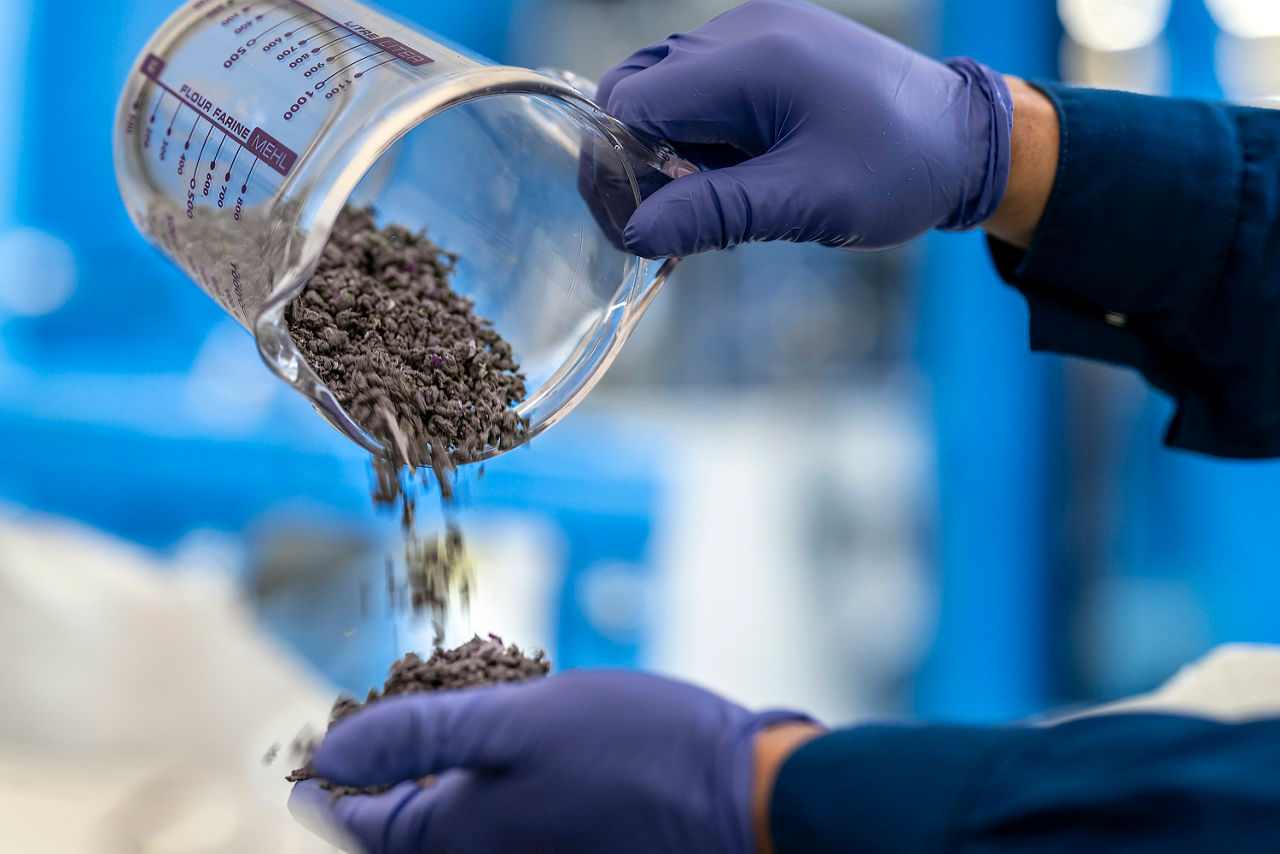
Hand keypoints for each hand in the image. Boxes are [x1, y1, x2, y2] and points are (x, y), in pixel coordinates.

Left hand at [289, 670, 812, 853]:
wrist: (746, 798)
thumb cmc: (634, 751)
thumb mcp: (516, 721)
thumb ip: (419, 735)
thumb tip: (331, 751)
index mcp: (462, 840)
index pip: (367, 829)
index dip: (334, 790)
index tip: (312, 761)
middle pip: (410, 836)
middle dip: (381, 790)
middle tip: (366, 746)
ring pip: (458, 829)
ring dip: (433, 787)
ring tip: (426, 743)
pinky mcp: (573, 844)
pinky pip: (504, 826)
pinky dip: (485, 792)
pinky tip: (499, 754)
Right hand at [598, 0, 1013, 257]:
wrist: (967, 136)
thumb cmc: (899, 169)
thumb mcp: (808, 203)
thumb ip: (715, 213)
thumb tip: (634, 233)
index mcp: (751, 60)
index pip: (630, 101)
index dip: (617, 167)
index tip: (638, 226)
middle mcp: (742, 30)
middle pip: (635, 88)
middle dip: (634, 159)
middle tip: (671, 221)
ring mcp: (754, 32)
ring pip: (663, 88)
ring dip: (666, 150)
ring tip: (711, 200)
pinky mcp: (767, 48)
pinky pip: (700, 86)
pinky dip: (697, 135)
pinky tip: (732, 174)